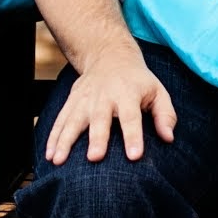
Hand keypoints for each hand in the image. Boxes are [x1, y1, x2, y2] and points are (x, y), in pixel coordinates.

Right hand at [44, 46, 176, 164]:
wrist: (110, 56)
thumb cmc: (138, 82)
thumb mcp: (157, 91)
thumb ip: (165, 114)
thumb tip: (168, 138)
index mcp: (128, 94)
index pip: (132, 117)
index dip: (133, 136)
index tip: (134, 156)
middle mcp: (105, 97)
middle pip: (100, 119)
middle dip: (97, 138)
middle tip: (94, 158)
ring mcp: (85, 99)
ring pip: (73, 120)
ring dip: (65, 141)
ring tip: (58, 161)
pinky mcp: (71, 102)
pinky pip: (60, 120)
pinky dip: (53, 137)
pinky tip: (49, 155)